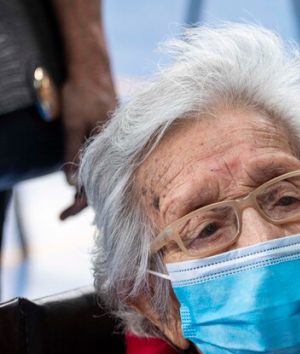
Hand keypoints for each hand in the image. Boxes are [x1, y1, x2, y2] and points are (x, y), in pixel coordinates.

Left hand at [59, 71, 116, 219]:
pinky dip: (94, 174)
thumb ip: (73, 153)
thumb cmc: (82, 95)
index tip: (63, 216)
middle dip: (83, 202)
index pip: (97, 186)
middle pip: (103, 185)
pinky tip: (84, 180)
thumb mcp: (72, 124)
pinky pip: (106, 164)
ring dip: (88, 189)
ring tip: (70, 204)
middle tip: (62, 215)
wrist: (93, 71)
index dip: (80, 204)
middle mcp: (118, 152)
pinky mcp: (113, 142)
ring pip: (104, 175)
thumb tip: (71, 184)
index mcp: (111, 151)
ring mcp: (116, 147)